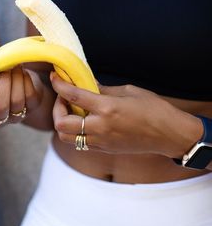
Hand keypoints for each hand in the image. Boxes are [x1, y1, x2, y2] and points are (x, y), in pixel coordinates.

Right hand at [0, 66, 40, 126]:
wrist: (17, 75)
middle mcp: (0, 118)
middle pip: (1, 107)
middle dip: (3, 85)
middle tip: (5, 69)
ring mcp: (17, 115)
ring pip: (17, 102)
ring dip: (16, 81)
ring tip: (14, 67)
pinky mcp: (32, 107)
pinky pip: (30, 97)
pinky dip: (26, 82)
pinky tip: (23, 72)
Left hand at [51, 74, 201, 156]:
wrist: (170, 135)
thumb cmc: (153, 108)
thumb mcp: (127, 91)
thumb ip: (102, 88)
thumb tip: (84, 81)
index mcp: (107, 108)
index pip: (73, 96)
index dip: (59, 85)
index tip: (54, 76)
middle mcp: (100, 127)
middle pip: (61, 124)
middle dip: (56, 109)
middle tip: (64, 98)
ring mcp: (101, 141)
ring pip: (66, 137)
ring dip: (63, 122)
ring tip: (71, 110)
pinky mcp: (104, 149)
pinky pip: (80, 143)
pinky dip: (74, 132)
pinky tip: (82, 120)